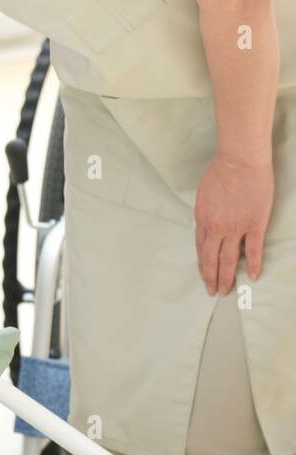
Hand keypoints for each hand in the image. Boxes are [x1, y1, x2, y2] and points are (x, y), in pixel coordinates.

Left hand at [194, 153, 271, 294]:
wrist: (239, 162)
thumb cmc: (220, 172)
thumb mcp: (204, 194)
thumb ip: (206, 212)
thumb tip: (208, 222)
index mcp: (202, 219)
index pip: (200, 247)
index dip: (201, 263)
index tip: (203, 275)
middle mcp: (216, 227)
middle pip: (211, 258)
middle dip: (210, 277)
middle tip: (212, 291)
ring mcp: (235, 228)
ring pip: (228, 259)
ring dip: (226, 276)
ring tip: (225, 290)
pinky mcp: (254, 225)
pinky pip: (253, 250)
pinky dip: (252, 264)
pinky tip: (252, 276)